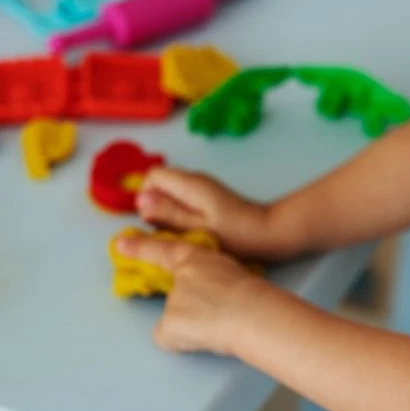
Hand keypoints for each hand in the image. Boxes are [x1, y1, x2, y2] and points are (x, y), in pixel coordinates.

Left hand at [116, 233, 268, 354]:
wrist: (252, 311)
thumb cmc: (254, 295)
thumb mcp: (232, 273)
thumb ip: (212, 277)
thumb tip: (211, 296)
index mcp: (198, 257)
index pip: (165, 250)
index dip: (141, 248)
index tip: (119, 245)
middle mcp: (181, 275)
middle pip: (175, 296)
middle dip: (189, 306)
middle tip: (214, 311)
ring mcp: (174, 299)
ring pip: (175, 320)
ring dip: (192, 325)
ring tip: (219, 325)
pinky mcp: (170, 322)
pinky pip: (169, 338)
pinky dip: (182, 342)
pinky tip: (204, 338)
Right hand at [137, 168, 298, 257]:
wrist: (268, 233)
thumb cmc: (235, 234)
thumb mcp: (197, 228)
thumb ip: (168, 214)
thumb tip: (141, 201)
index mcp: (190, 184)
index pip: (153, 175)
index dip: (144, 196)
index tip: (152, 220)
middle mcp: (194, 179)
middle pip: (159, 182)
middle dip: (154, 204)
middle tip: (166, 229)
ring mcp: (202, 187)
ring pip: (170, 191)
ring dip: (167, 210)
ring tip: (179, 231)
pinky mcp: (208, 196)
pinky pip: (183, 198)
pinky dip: (179, 212)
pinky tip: (190, 230)